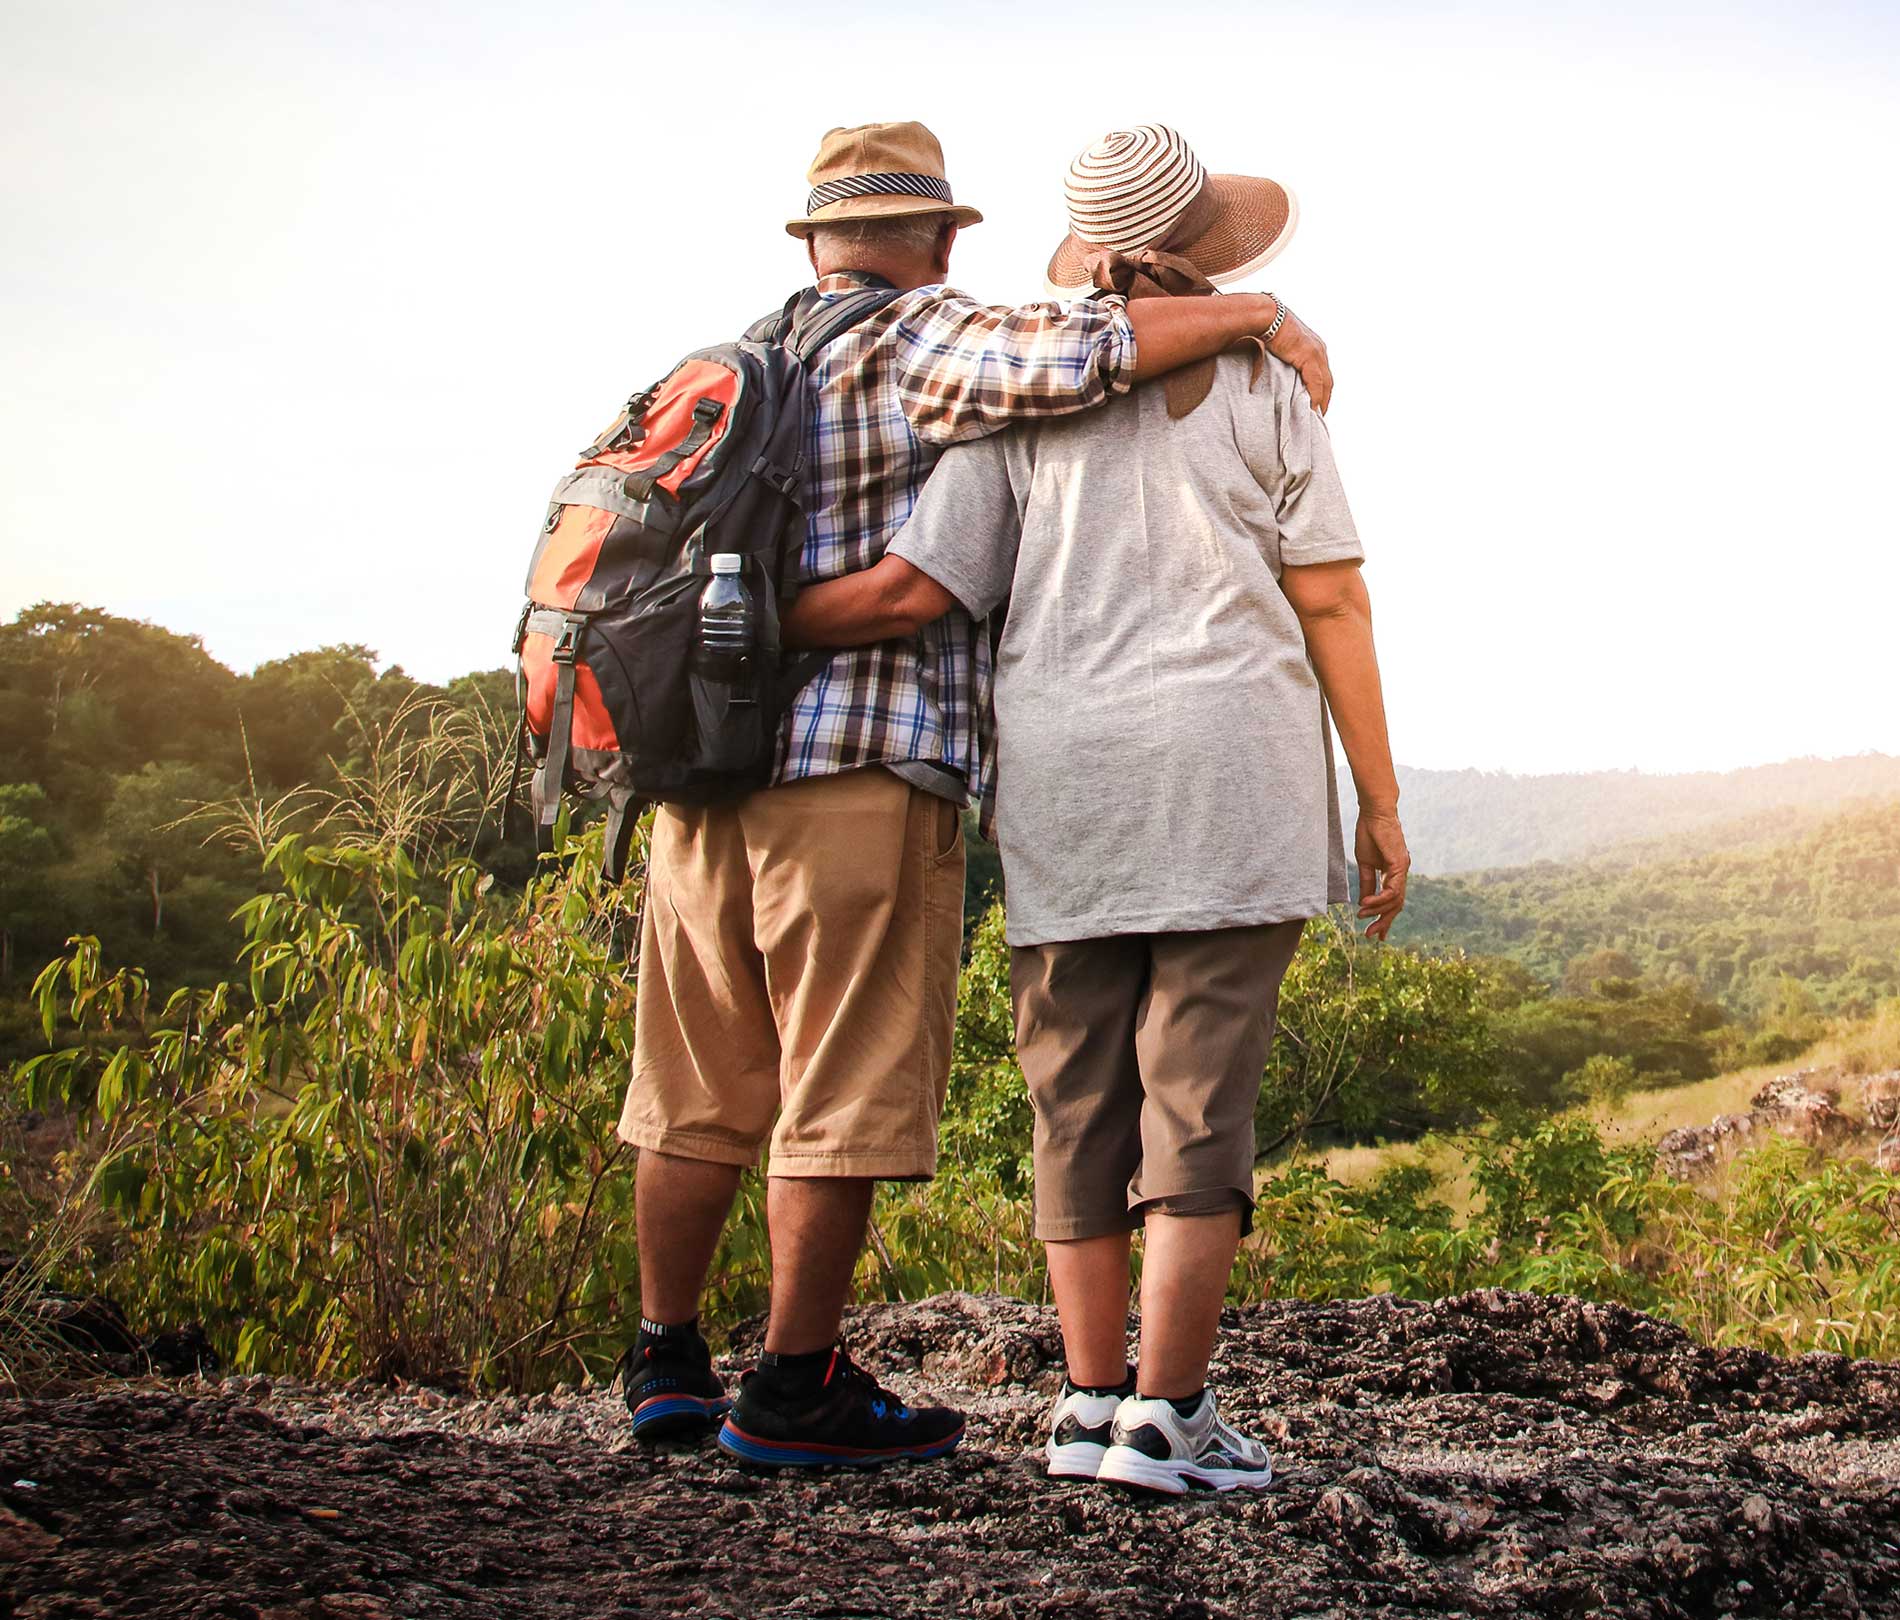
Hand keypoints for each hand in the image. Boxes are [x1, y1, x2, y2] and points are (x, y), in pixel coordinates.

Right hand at [1266, 304, 1331, 414]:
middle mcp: (1319, 349)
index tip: (1317, 404)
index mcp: (1314, 347)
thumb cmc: (1266, 328)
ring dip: (1322, 400)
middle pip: (1328, 380)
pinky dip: (1316, 396)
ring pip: (1325, 383)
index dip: (1322, 390)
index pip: (1323, 373)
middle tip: (1319, 415)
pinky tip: (1313, 408)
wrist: (1265, 316)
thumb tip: (1277, 371)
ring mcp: (1316, 352)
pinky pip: (1316, 382)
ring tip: (1317, 416)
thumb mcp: (1280, 346)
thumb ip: (1284, 359)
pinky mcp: (1309, 356)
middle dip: (1325, 398)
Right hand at [1354, 807, 1408, 940]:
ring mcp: (1402, 869)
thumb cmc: (1369, 833)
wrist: (1374, 813)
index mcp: (1394, 873)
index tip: (1376, 932)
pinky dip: (1379, 899)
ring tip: (1363, 918)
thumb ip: (1367, 883)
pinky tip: (1366, 905)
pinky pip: (1392, 889)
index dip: (1384, 917)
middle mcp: (1401, 873)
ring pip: (1395, 900)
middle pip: (1397, 905)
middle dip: (1384, 922)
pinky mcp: (1399, 864)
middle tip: (1372, 936)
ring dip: (1379, 912)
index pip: (1392, 901)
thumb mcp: (1365, 863)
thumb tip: (1364, 902)